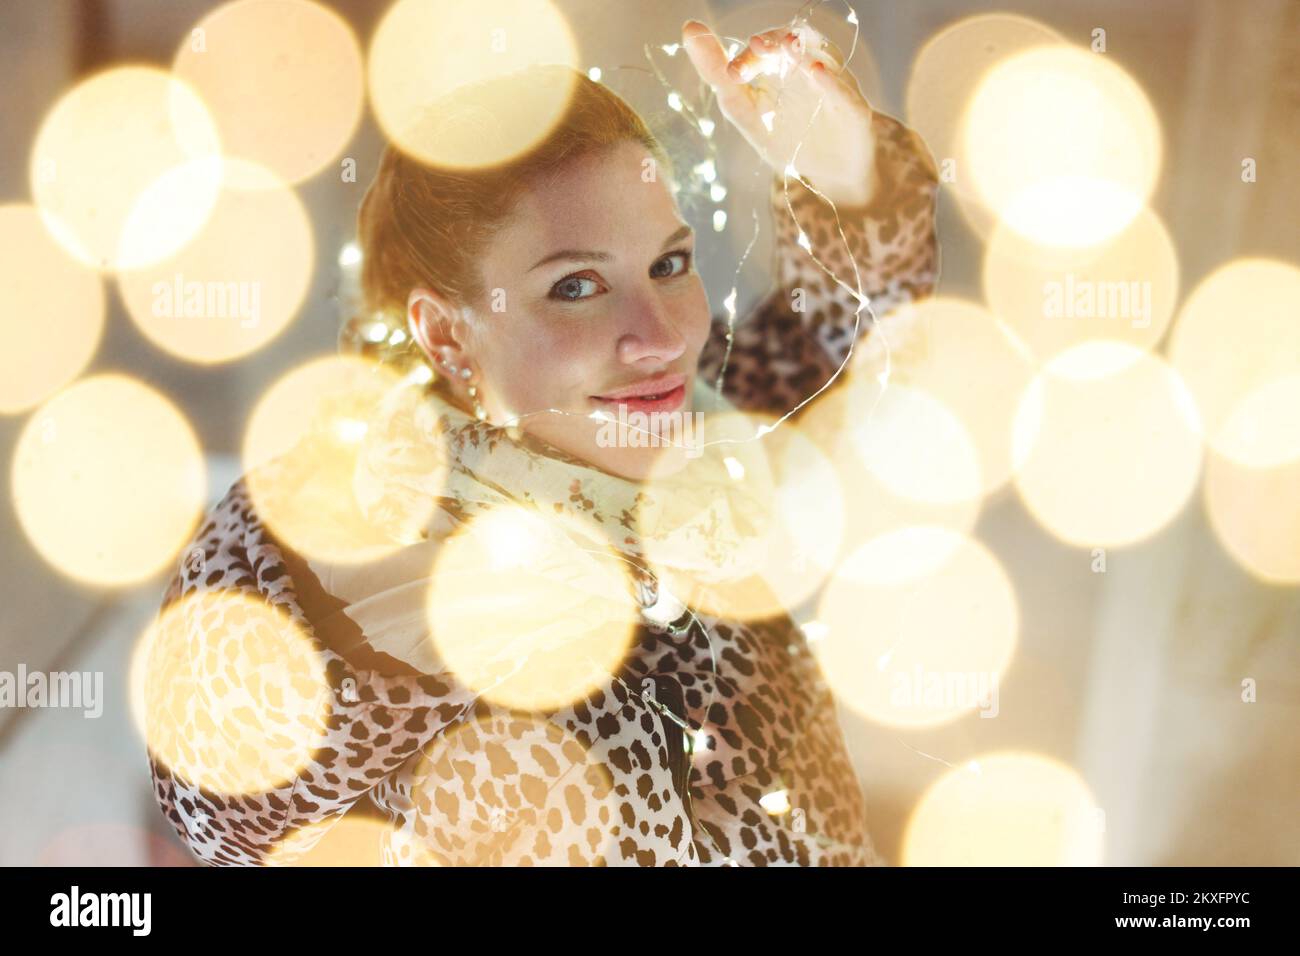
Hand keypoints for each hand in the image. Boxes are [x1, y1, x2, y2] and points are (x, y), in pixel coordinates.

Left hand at [681, 19, 877, 206]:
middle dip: (774, 44)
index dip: (749, 54)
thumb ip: (719, 74)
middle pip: (793, 43)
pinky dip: (831, 81)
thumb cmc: (788, 138)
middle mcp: (810, 68)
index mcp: (782, 67)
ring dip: (802, 52)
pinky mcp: (853, 110)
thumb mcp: (746, 111)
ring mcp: (834, 86)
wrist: (832, 173)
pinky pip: (845, 91)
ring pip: (822, 57)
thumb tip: (689, 27)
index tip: (732, 73)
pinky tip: (815, 72)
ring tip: (786, 48)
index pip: (766, 46)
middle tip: (756, 47)